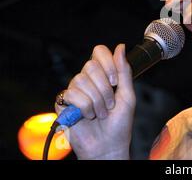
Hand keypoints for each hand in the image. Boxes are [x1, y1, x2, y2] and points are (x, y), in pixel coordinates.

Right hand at [55, 44, 135, 159]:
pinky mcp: (63, 103)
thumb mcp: (128, 95)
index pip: (99, 52)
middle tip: (110, 104)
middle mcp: (88, 80)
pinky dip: (84, 107)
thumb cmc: (120, 124)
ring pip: (81, 80)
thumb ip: (124, 71)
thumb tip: (120, 47)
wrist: (108, 146)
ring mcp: (75, 90)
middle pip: (90, 65)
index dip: (107, 63)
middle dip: (104, 88)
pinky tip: (88, 116)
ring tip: (100, 113)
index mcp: (103, 75)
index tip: (114, 81)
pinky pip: (71, 94)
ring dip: (96, 100)